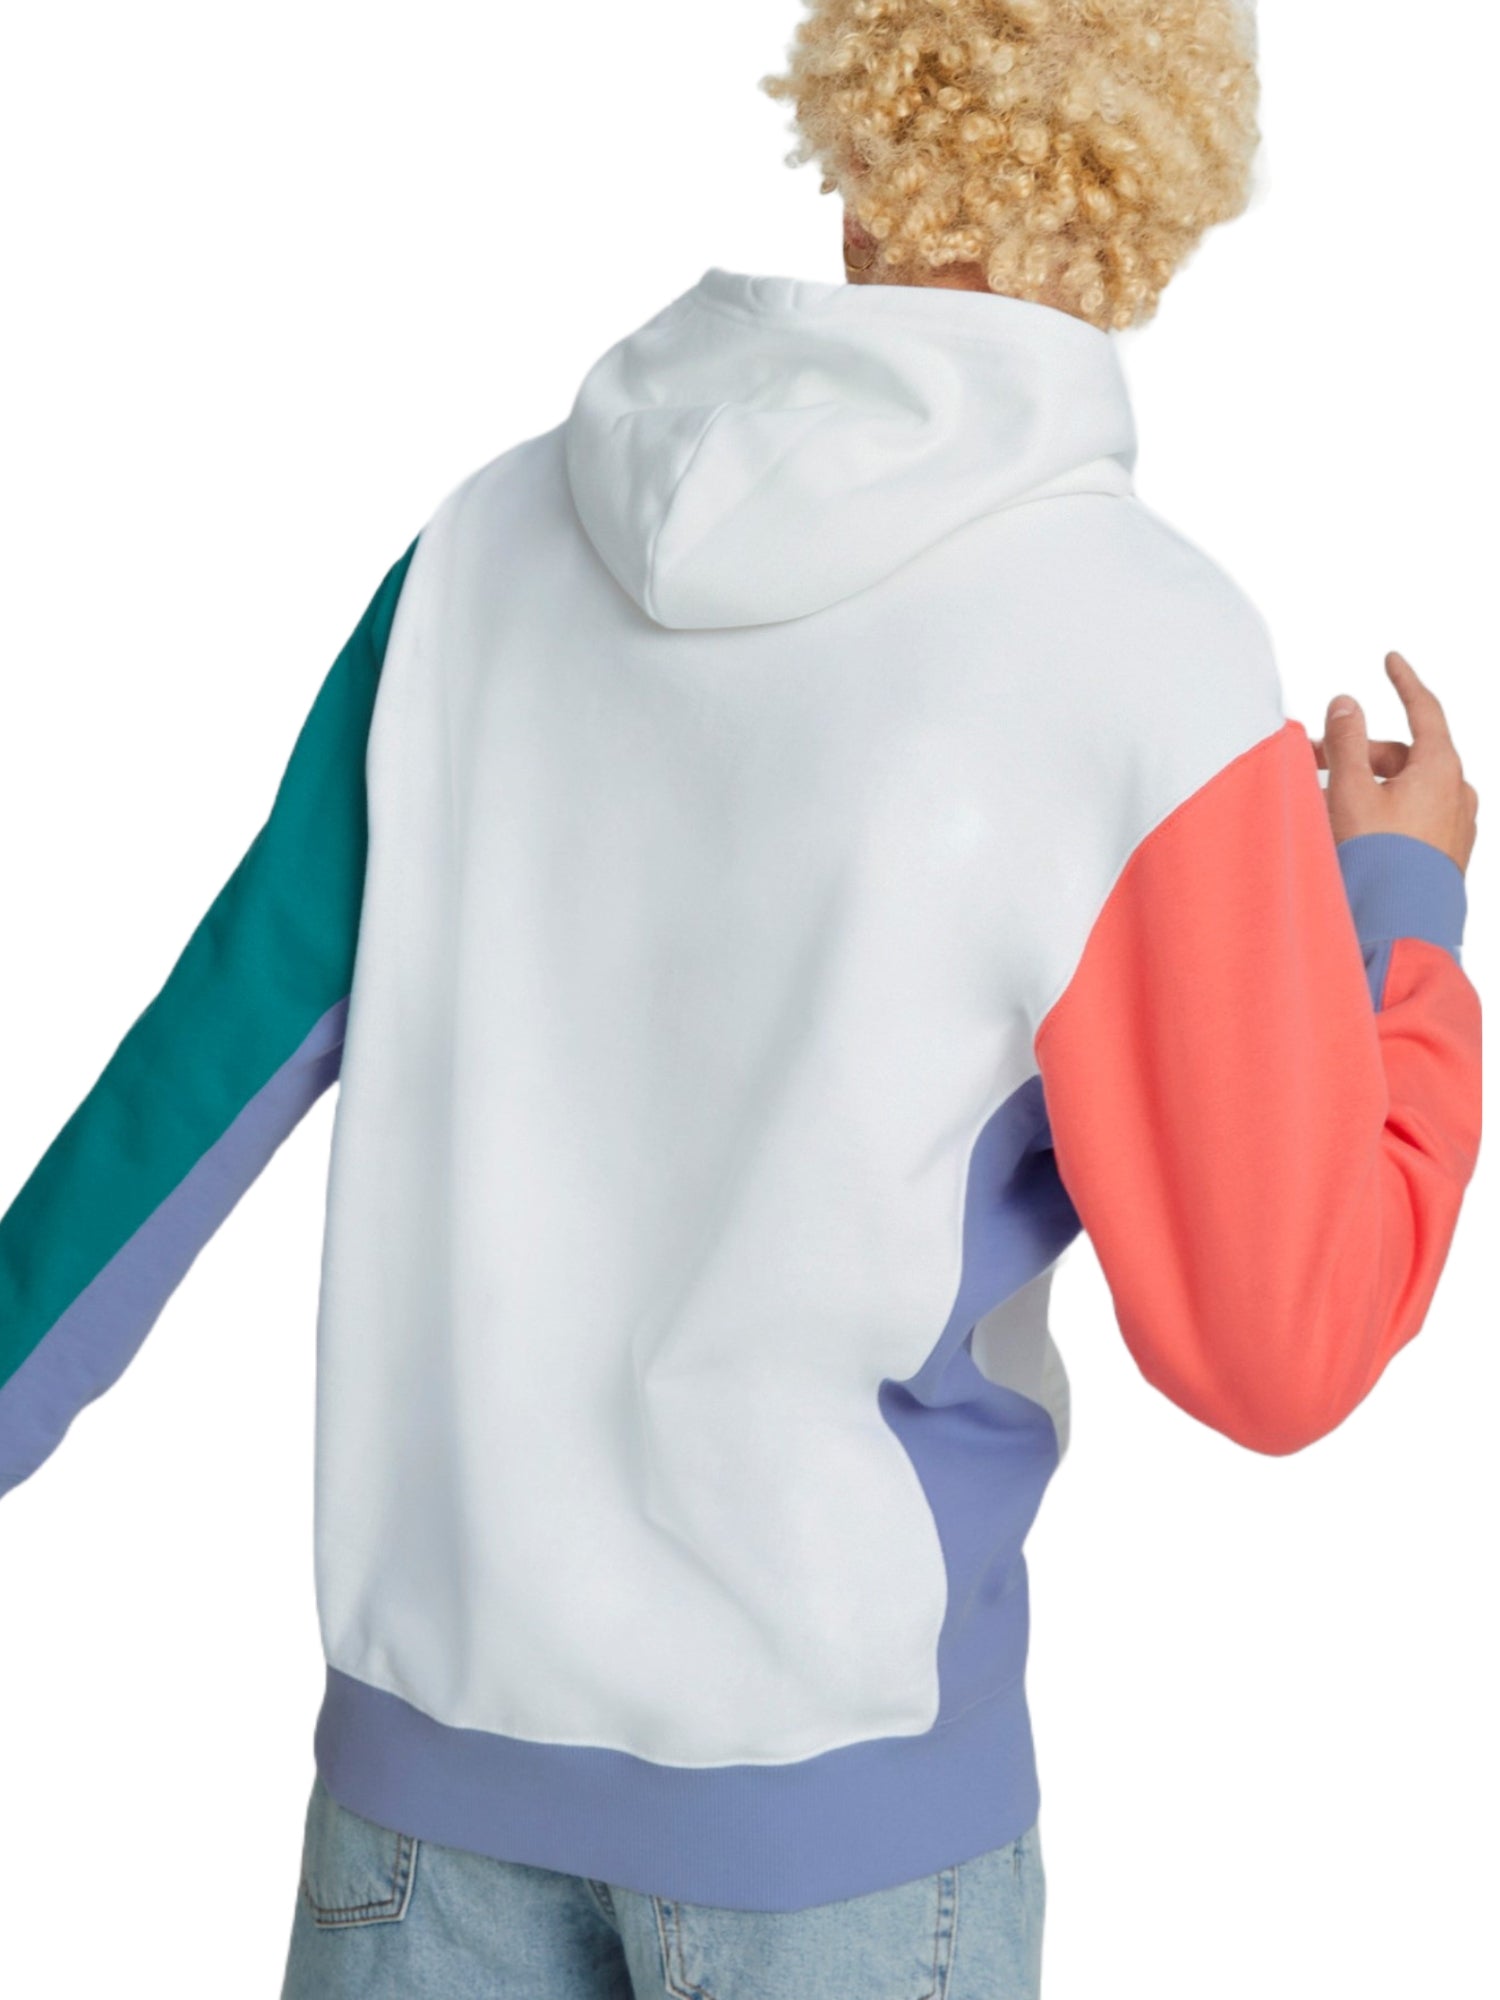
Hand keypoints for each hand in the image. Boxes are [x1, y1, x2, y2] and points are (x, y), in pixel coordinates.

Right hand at [1310, 651, 1478, 874]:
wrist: (1402, 929)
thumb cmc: (1378, 861)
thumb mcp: (1350, 790)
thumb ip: (1345, 741)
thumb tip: (1347, 702)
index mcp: (1440, 767)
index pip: (1425, 709)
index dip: (1404, 681)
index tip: (1390, 660)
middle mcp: (1457, 792)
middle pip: (1404, 754)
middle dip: (1358, 752)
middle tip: (1314, 760)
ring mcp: (1455, 825)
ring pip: (1406, 787)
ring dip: (1367, 785)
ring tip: (1324, 803)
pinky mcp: (1445, 854)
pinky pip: (1413, 816)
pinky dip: (1383, 811)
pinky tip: (1351, 830)